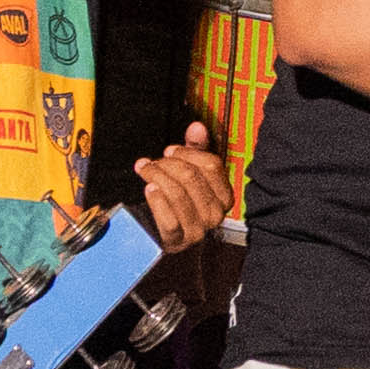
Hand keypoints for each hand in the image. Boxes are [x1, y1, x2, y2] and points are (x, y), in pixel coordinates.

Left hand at [130, 119, 233, 254]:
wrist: (162, 237)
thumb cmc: (178, 204)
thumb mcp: (190, 175)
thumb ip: (196, 150)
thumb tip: (197, 127)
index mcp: (223, 196)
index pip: (212, 166)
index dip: (188, 153)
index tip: (170, 150)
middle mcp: (215, 214)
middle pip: (192, 177)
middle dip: (168, 164)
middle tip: (152, 162)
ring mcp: (198, 229)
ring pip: (178, 194)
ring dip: (157, 177)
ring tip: (145, 171)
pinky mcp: (178, 241)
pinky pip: (168, 217)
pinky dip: (156, 201)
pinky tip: (149, 190)